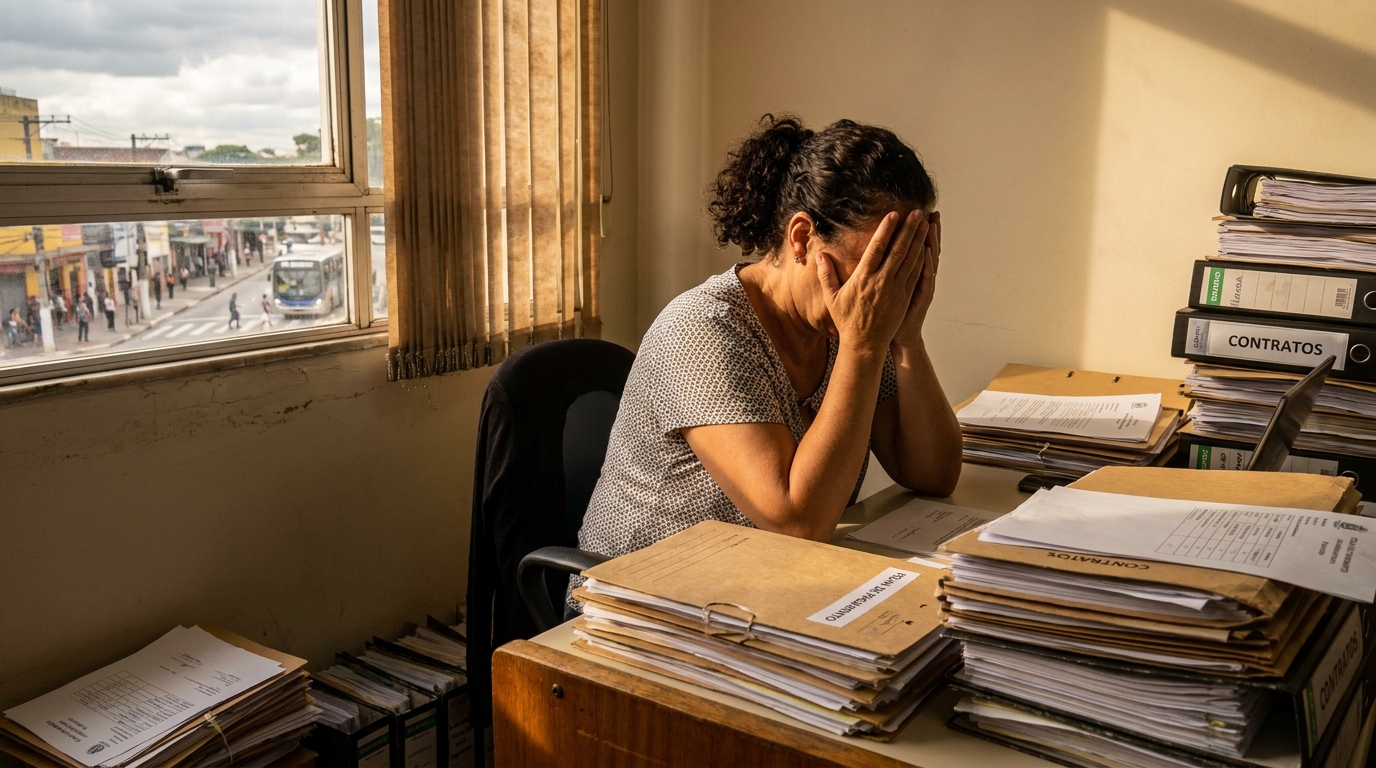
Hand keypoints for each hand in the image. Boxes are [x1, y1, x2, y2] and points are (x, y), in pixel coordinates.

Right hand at [816, 210, 927, 354]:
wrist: (864, 344)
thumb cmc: (847, 320)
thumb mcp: (832, 297)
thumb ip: (826, 274)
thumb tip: (820, 255)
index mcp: (863, 278)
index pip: (877, 248)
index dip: (886, 230)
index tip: (894, 214)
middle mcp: (882, 281)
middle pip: (898, 250)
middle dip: (909, 229)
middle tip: (918, 212)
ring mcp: (896, 289)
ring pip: (910, 260)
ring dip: (919, 241)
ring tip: (925, 224)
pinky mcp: (904, 297)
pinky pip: (915, 275)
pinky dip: (922, 260)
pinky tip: (927, 248)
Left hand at [892, 211, 939, 349]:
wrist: (894, 337)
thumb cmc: (884, 313)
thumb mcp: (883, 289)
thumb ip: (879, 269)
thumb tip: (870, 252)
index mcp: (905, 273)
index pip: (913, 248)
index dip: (915, 231)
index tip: (917, 213)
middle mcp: (916, 278)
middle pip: (924, 249)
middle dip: (927, 231)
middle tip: (931, 212)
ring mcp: (919, 287)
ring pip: (927, 261)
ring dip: (930, 242)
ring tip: (931, 224)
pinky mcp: (920, 297)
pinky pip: (924, 279)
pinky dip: (927, 265)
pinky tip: (927, 251)